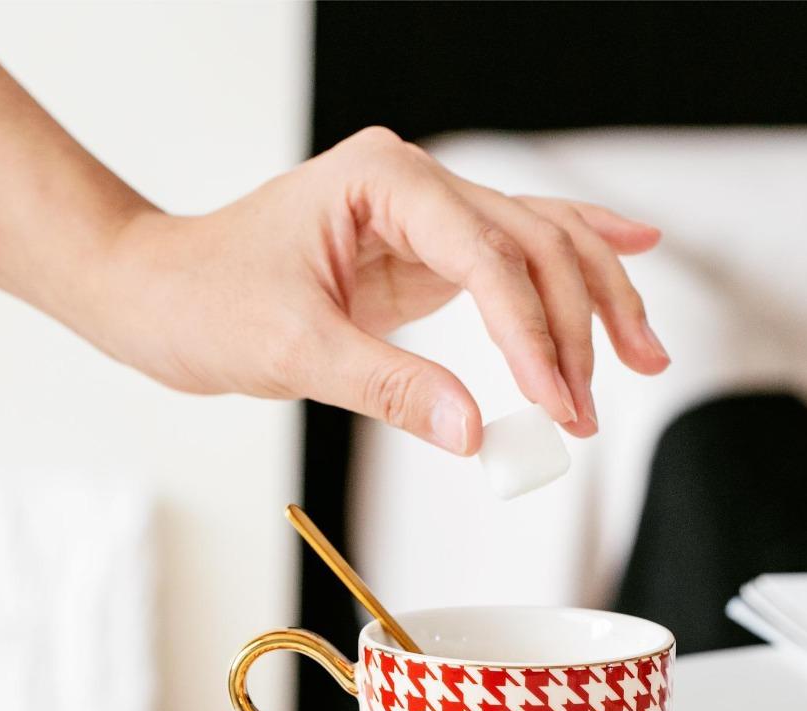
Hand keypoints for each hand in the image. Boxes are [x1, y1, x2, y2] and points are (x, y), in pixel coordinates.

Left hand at [100, 127, 666, 453]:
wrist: (162, 294)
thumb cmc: (206, 300)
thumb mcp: (295, 349)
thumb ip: (391, 387)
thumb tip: (475, 434)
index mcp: (384, 180)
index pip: (488, 256)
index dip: (533, 335)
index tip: (559, 403)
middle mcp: (415, 184)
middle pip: (535, 242)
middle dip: (577, 326)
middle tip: (592, 407)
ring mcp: (425, 215)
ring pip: (540, 243)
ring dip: (596, 299)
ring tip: (644, 355)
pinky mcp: (426, 252)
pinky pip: (514, 257)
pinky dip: (573, 263)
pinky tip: (632, 251)